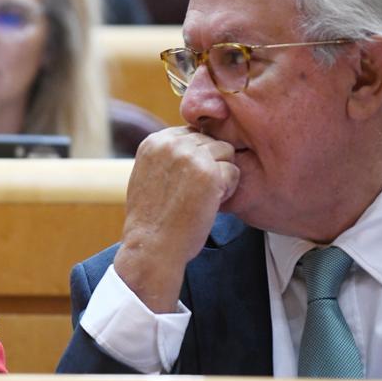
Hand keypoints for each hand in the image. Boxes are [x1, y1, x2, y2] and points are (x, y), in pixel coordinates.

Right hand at [114, 126, 238, 311]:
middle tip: (198, 191)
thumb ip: (167, 156)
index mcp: (153, 142)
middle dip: (210, 164)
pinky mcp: (209, 173)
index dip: (197, 156)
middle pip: (210, 140)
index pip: (191, 133)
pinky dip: (229, 190)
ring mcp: (190, 156)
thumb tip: (194, 141)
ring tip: (205, 197)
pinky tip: (211, 205)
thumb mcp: (146, 176)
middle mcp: (170, 143)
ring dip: (221, 175)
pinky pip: (234, 171)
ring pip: (225, 152)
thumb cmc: (152, 219)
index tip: (188, 181)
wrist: (152, 246)